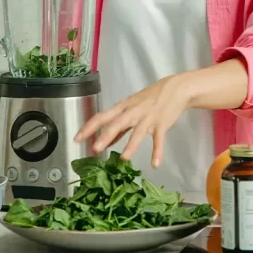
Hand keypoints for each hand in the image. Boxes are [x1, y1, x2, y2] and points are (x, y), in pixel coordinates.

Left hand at [75, 74, 189, 166]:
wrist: (175, 89)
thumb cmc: (150, 99)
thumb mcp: (131, 108)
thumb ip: (119, 126)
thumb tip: (105, 142)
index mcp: (123, 107)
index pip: (102, 116)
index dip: (89, 127)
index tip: (77, 138)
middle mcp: (133, 111)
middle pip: (117, 123)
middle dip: (105, 136)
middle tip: (95, 149)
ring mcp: (148, 117)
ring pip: (137, 131)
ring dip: (131, 145)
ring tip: (124, 158)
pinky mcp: (162, 123)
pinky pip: (158, 138)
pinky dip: (157, 151)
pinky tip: (155, 163)